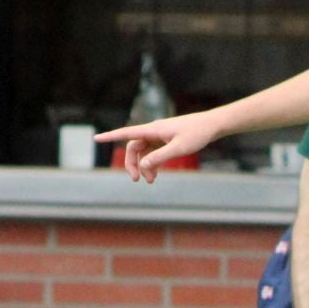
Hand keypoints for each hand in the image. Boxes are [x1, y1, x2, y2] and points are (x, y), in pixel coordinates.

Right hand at [97, 111, 219, 182]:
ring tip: (150, 181)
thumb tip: (143, 166)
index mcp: (153, 129)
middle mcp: (154, 131)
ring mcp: (160, 136)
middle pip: (134, 147)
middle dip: (132, 164)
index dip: (111, 136)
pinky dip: (153, 163)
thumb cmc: (197, 134)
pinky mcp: (167, 140)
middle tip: (136, 180)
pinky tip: (156, 175)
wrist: (212, 126)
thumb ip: (159, 157)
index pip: (127, 133)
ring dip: (144, 166)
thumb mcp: (179, 148)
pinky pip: (153, 152)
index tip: (96, 138)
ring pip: (144, 152)